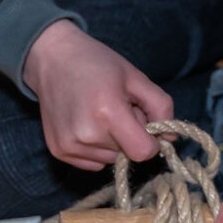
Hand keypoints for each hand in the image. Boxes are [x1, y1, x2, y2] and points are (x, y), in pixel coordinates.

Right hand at [21, 19, 172, 169]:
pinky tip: (87, 123)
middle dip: (130, 136)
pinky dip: (97, 148)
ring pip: (110, 159)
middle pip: (126, 154)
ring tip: (101, 114)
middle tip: (119, 109)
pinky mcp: (58, 151)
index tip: (148, 125)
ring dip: (113, 143)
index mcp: (108, 113)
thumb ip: (161, 106)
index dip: (152, 141)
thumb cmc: (98, 63)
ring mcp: (69, 145)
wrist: (53, 59)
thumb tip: (170, 138)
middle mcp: (86, 134)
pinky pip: (92, 163)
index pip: (143, 152)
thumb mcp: (136, 77)